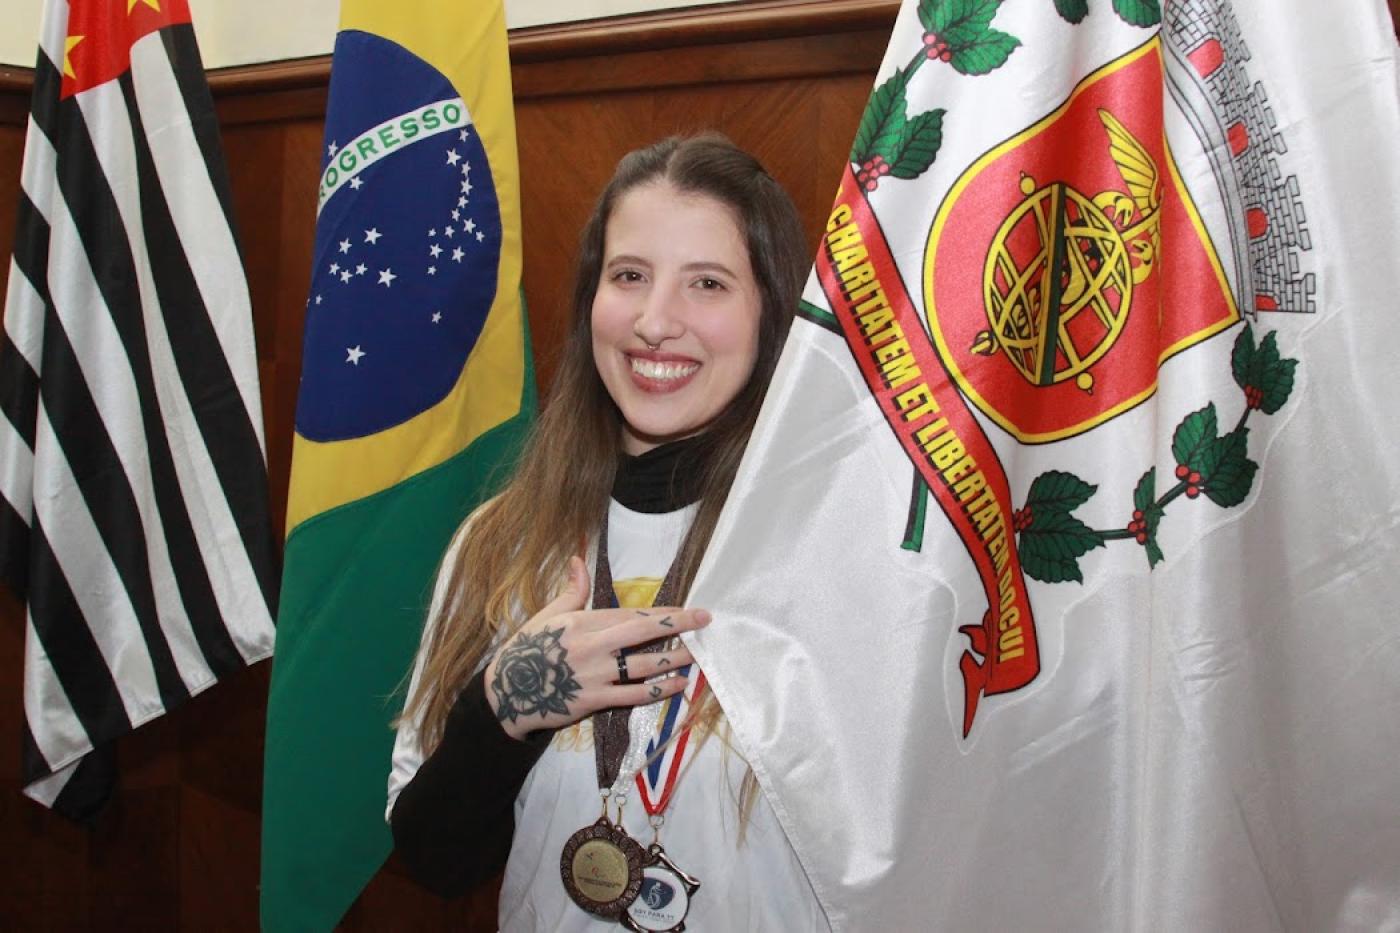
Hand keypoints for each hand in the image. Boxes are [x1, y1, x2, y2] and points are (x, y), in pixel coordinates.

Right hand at [483, 556, 709, 740]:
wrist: (506, 693)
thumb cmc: (527, 650)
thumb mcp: (547, 616)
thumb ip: (571, 591)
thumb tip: (579, 560)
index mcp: (583, 621)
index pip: (631, 613)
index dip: (662, 612)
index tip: (689, 609)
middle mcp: (593, 645)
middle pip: (643, 631)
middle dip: (678, 625)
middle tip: (706, 620)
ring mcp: (596, 674)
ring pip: (644, 665)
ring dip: (674, 659)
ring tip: (697, 656)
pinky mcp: (595, 700)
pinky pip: (634, 695)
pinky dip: (658, 690)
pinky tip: (678, 685)